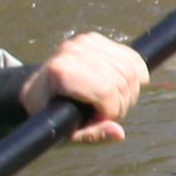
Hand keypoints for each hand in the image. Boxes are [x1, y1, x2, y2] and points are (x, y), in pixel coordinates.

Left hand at [23, 33, 148, 144]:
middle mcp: (72, 52)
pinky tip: (127, 85)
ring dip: (131, 91)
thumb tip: (119, 133)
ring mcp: (85, 42)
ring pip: (130, 69)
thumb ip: (91, 135)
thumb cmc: (50, 115)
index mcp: (61, 72)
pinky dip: (137, 74)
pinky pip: (132, 57)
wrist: (38, 90)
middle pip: (121, 80)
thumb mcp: (64, 133)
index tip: (101, 119)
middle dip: (122, 103)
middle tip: (109, 113)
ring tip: (116, 101)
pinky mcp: (95, 39)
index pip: (104, 90)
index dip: (111, 110)